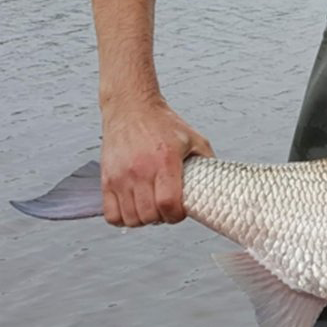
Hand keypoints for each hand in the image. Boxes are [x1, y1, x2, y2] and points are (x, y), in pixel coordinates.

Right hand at [99, 99, 212, 226]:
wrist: (130, 107)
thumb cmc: (161, 123)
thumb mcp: (193, 138)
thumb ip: (207, 160)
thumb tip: (219, 180)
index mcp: (164, 161)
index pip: (168, 204)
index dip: (176, 215)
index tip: (179, 211)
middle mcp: (140, 170)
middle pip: (149, 215)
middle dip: (161, 218)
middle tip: (165, 208)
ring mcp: (120, 176)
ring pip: (131, 218)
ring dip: (143, 219)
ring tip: (150, 207)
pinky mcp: (107, 179)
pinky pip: (111, 214)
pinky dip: (122, 218)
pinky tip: (132, 208)